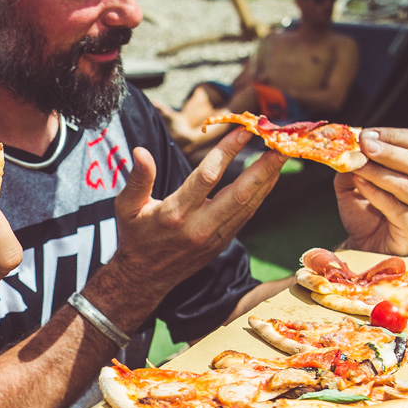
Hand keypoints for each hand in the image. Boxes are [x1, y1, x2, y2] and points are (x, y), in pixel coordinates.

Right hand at [108, 128, 286, 306]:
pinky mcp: (222, 243)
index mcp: (174, 213)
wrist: (144, 278)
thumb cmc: (135, 235)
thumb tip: (141, 152)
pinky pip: (246, 216)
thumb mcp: (126, 206)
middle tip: (279, 144)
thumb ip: (137, 179)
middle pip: (239, 193)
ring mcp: (214, 237)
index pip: (206, 177)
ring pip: (247, 205)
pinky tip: (270, 178)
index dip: (227, 152)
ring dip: (267, 179)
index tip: (242, 130)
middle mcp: (199, 227)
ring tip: (281, 155)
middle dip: (262, 167)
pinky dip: (261, 195)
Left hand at [335, 128, 407, 254]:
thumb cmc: (365, 210)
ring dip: (378, 172)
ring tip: (357, 166)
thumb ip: (351, 164)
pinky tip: (360, 185)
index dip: (391, 135)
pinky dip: (376, 193)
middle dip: (386, 151)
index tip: (366, 134)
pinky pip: (396, 207)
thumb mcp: (352, 181)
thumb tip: (347, 149)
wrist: (364, 243)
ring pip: (405, 184)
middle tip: (364, 146)